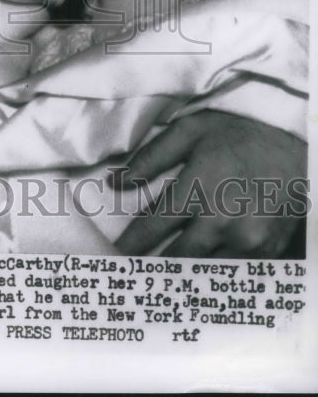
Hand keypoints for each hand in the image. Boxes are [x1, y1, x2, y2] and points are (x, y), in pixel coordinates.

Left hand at [114, 110, 306, 257]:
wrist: (295, 142)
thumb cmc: (237, 133)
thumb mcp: (189, 131)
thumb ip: (150, 158)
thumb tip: (115, 183)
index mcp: (198, 189)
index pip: (153, 228)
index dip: (131, 244)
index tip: (115, 256)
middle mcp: (222, 221)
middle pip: (178, 258)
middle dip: (154, 265)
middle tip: (135, 273)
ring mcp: (249, 240)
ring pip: (206, 269)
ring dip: (185, 273)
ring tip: (164, 278)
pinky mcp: (269, 251)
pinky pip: (236, 272)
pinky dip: (217, 273)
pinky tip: (202, 274)